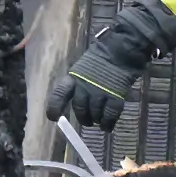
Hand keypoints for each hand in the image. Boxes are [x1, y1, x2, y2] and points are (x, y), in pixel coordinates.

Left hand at [50, 12, 155, 131]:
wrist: (121, 50)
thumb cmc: (101, 59)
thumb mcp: (82, 68)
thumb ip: (78, 84)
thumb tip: (78, 102)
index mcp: (74, 78)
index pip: (59, 95)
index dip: (55, 108)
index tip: (54, 118)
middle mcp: (84, 86)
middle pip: (79, 108)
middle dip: (83, 117)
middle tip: (88, 121)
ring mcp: (100, 92)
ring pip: (95, 113)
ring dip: (96, 120)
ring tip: (99, 121)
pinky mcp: (115, 96)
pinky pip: (110, 114)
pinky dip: (108, 123)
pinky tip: (108, 126)